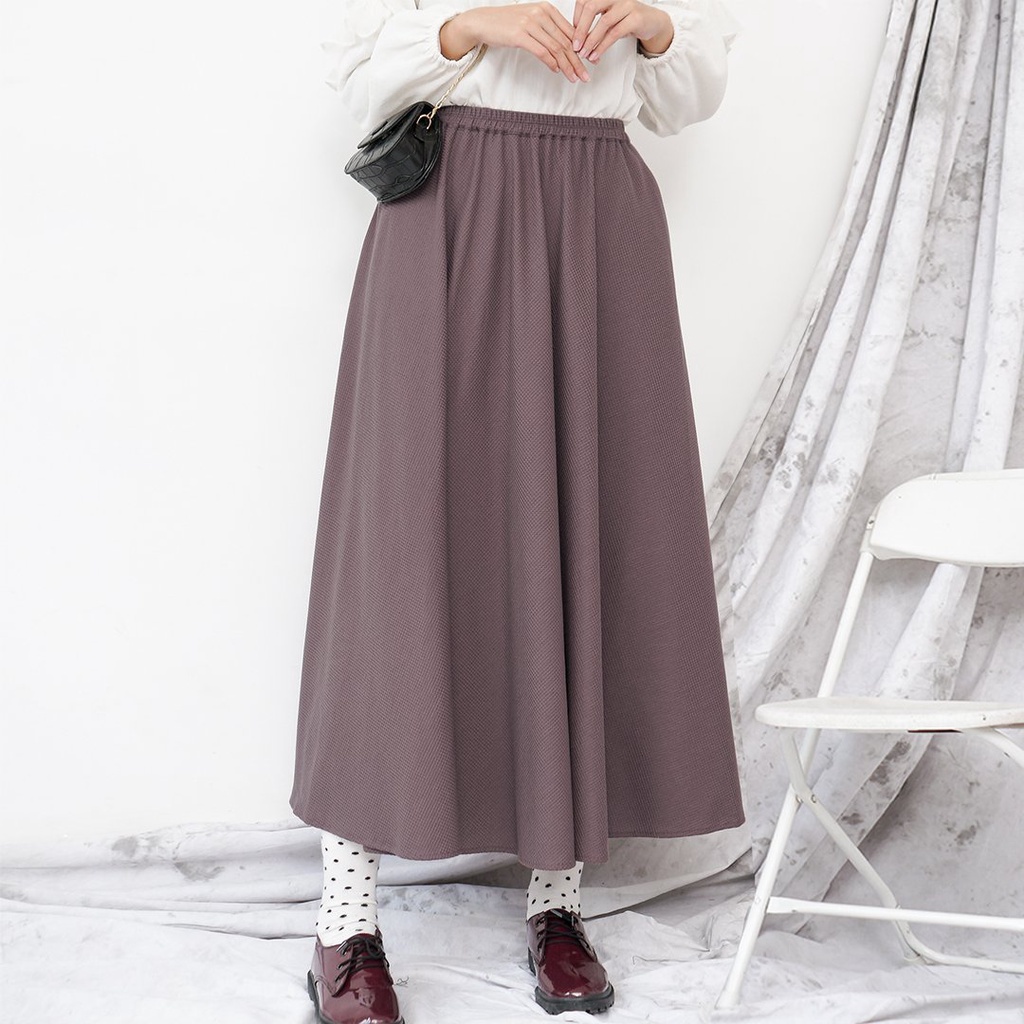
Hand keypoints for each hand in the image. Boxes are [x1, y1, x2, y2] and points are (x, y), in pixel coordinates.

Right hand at [441, 4, 590, 82]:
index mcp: (547, 9)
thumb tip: (565, 48)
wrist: (483, 22)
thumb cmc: (507, 24)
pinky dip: (551, 63)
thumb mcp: (531, 23)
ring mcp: (530, 23)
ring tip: (574, 78)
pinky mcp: (520, 35)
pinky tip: (557, 71)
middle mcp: (540, 14)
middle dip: (578, 61)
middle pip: (565, 42)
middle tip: (586, 76)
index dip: (581, 49)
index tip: (589, 63)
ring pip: (555, 48)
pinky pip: (541, 51)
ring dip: (567, 66)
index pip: (569, 32)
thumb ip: (548, 31)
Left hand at [572, 1, 674, 61]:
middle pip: (591, 7)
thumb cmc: (628, 20)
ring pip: (603, 22)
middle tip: (575, 45)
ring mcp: (626, 5)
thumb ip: (594, 23)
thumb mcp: (609, 19)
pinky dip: (602, 46)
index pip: (584, 0)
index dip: (576, 17)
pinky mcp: (635, 18)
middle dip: (580, 28)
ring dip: (591, 40)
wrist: (652, 22)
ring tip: (584, 54)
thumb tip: (576, 37)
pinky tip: (596, 54)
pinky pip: (614, 33)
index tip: (573, 34)